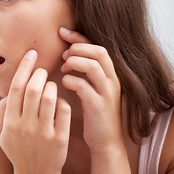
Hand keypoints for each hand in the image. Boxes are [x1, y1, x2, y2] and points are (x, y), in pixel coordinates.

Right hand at [0, 50, 70, 173]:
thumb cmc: (17, 150)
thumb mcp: (0, 134)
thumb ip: (0, 113)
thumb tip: (6, 94)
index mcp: (9, 122)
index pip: (16, 86)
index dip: (25, 66)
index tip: (32, 54)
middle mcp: (25, 126)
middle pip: (33, 88)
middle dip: (40, 73)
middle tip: (43, 70)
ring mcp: (43, 133)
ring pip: (50, 97)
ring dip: (52, 85)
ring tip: (50, 85)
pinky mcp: (59, 139)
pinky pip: (64, 110)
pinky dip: (62, 101)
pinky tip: (59, 101)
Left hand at [59, 27, 123, 153]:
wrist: (105, 142)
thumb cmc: (94, 113)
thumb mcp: (92, 88)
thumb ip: (83, 72)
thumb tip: (65, 55)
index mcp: (110, 74)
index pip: (97, 46)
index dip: (79, 37)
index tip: (61, 32)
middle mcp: (112, 80)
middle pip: (98, 51)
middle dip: (77, 48)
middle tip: (63, 56)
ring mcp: (107, 93)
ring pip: (93, 66)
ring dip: (74, 62)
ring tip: (63, 69)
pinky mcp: (98, 106)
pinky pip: (84, 86)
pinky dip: (70, 80)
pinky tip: (64, 84)